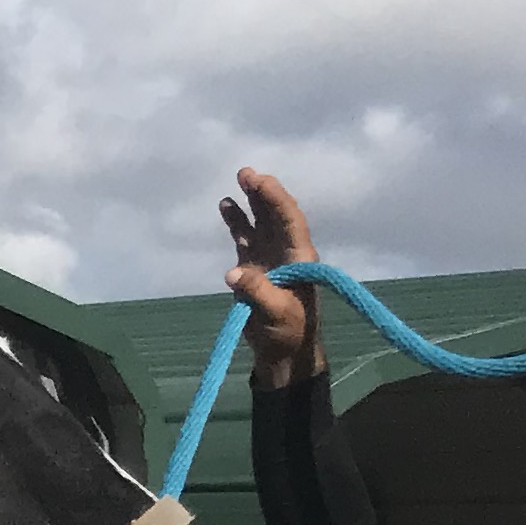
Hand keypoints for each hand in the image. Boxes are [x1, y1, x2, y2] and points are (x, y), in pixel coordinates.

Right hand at [221, 167, 326, 380]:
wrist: (285, 351)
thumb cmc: (289, 332)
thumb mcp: (277, 314)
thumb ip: (257, 292)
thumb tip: (232, 273)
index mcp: (299, 257)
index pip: (289, 219)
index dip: (275, 198)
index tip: (259, 182)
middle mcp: (286, 251)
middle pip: (275, 215)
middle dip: (263, 193)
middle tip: (245, 173)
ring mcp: (269, 258)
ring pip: (260, 223)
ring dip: (250, 202)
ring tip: (238, 181)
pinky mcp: (254, 269)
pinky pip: (244, 239)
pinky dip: (236, 223)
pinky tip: (226, 206)